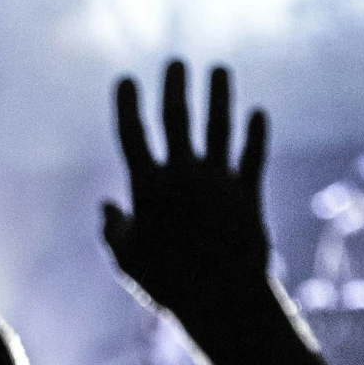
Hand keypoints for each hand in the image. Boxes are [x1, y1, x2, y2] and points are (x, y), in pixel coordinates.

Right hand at [103, 61, 272, 324]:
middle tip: (176, 63)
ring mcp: (219, 182)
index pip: (132, 134)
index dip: (127, 104)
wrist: (223, 301)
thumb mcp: (127, 261)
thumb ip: (113, 230)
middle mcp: (183, 175)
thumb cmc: (167, 285)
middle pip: (177, 118)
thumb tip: (107, 206)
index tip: (126, 79)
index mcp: (147, 188)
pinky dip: (254, 134)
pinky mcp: (248, 194)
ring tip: (219, 69)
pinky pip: (251, 156)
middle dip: (175, 86)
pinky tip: (257, 114)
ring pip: (218, 127)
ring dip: (219, 95)